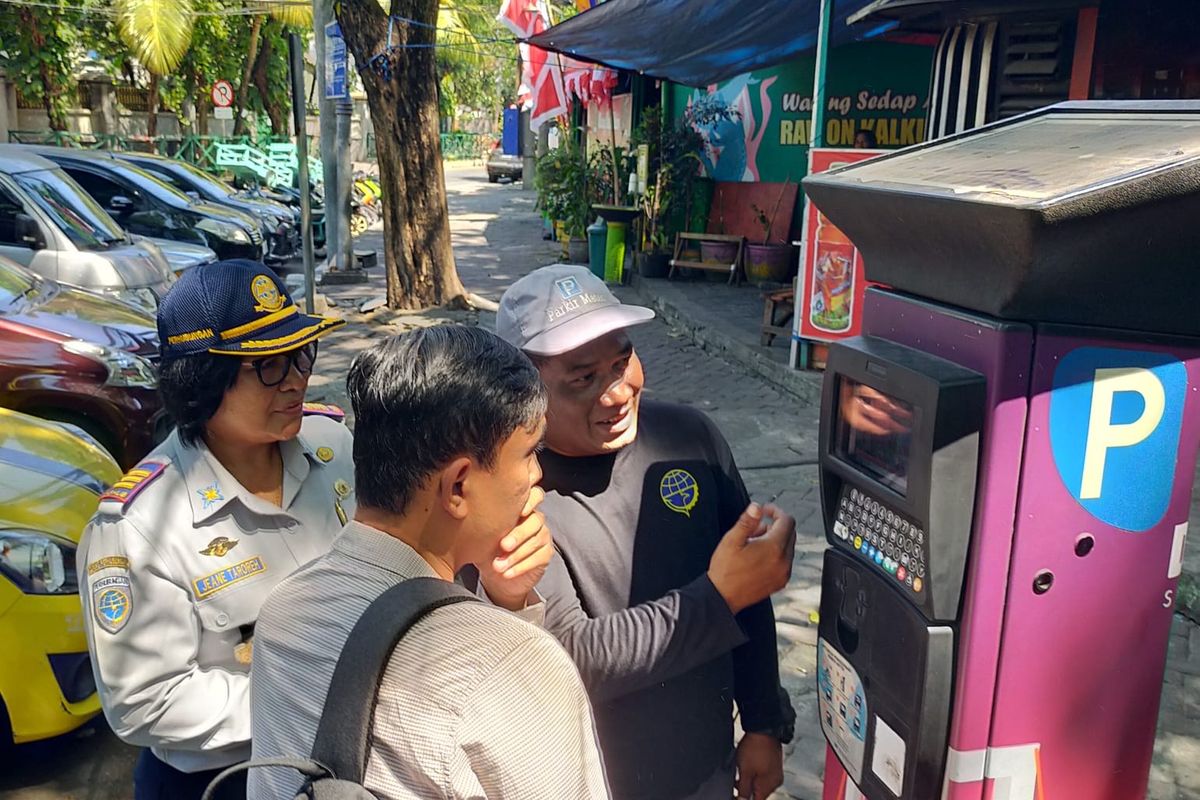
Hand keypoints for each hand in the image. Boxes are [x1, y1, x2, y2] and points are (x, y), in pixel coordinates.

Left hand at [478, 487, 552, 610]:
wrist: (496, 576)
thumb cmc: (487, 548)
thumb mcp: (482, 535)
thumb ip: (482, 521)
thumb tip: (469, 513)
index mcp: (520, 508)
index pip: (534, 495)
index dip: (531, 500)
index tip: (519, 512)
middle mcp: (534, 519)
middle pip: (536, 520)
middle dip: (519, 534)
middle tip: (503, 545)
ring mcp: (542, 535)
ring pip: (536, 540)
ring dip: (516, 554)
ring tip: (498, 566)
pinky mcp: (545, 553)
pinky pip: (539, 557)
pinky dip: (521, 566)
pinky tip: (507, 573)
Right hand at [708, 503, 795, 613]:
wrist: (723, 597)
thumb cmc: (725, 570)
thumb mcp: (732, 540)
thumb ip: (747, 521)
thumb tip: (757, 507)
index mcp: (774, 548)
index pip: (787, 521)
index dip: (776, 511)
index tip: (764, 510)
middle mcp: (784, 561)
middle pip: (790, 533)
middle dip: (775, 525)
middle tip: (755, 528)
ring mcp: (784, 573)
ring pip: (788, 547)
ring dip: (775, 540)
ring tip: (753, 544)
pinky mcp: (781, 581)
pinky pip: (785, 561)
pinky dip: (776, 554)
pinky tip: (757, 556)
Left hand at [735, 732, 783, 799]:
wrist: (764, 728)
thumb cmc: (755, 747)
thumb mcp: (744, 771)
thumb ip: (743, 789)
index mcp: (768, 786)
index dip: (743, 799)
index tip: (736, 794)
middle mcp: (775, 782)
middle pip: (758, 794)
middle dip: (746, 789)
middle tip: (737, 780)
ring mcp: (776, 773)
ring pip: (761, 784)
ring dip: (751, 781)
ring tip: (742, 769)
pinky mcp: (775, 765)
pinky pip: (764, 775)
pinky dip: (756, 773)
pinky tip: (749, 764)